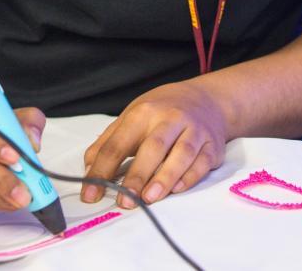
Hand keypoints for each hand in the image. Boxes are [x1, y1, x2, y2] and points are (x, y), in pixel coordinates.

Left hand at [81, 80, 227, 208]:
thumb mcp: (132, 117)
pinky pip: (202, 163)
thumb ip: (109, 142)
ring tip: (149, 199)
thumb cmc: (162, 111)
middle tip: (125, 201)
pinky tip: (176, 189)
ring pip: (181, 154)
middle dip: (137, 175)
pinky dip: (189, 177)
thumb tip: (89, 170)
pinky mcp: (213, 145)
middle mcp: (170, 118)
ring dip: (165, 178)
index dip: (102, 170)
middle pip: (152, 147)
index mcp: (143, 112)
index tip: (90, 194)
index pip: (118, 143)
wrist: (207, 99)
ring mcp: (194, 130)